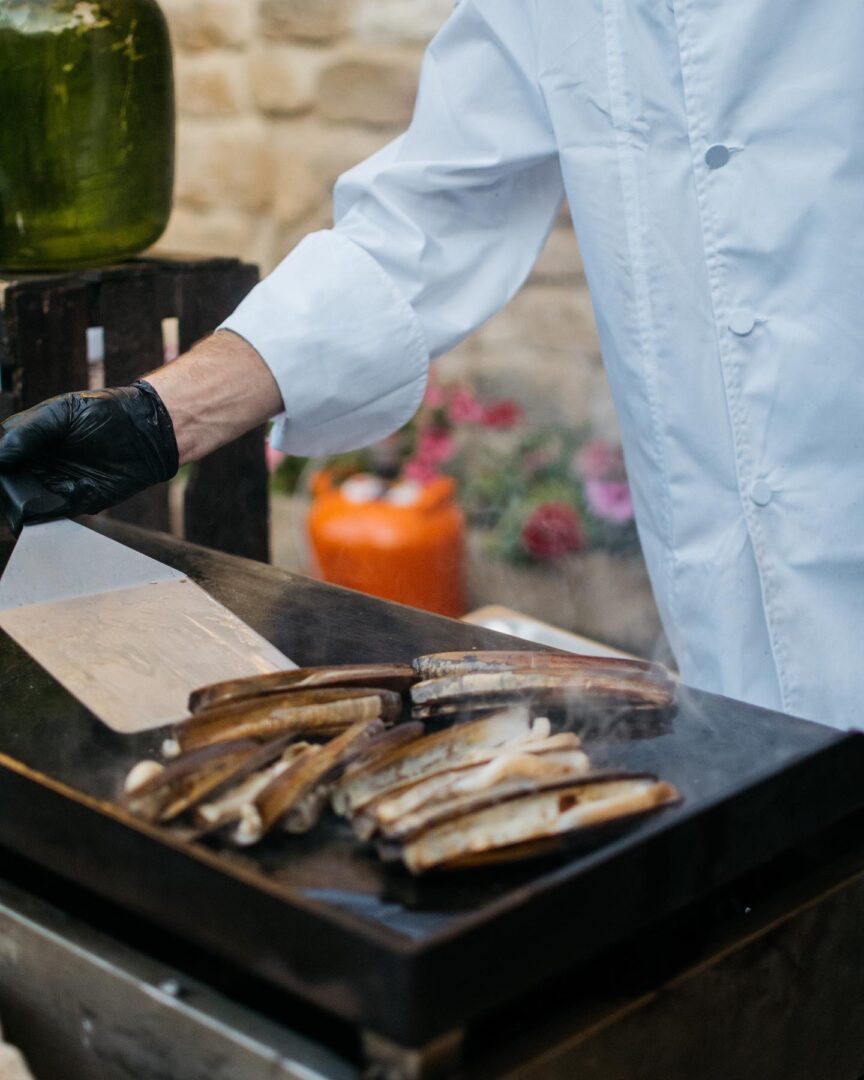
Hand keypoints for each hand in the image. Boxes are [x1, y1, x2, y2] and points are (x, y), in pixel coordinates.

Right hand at [0, 381, 178, 516]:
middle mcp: (35, 466)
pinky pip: (61, 513)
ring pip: (30, 506)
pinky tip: (84, 486)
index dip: (2, 469)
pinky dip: (65, 506)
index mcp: (24, 442)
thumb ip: (29, 433)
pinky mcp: (79, 501)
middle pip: (10, 488)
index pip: (1, 462)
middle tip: (27, 483)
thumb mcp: (61, 412)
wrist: (145, 429)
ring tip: (58, 485)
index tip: (5, 470)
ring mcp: (56, 485)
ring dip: (35, 504)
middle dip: (13, 493)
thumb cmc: (103, 412)